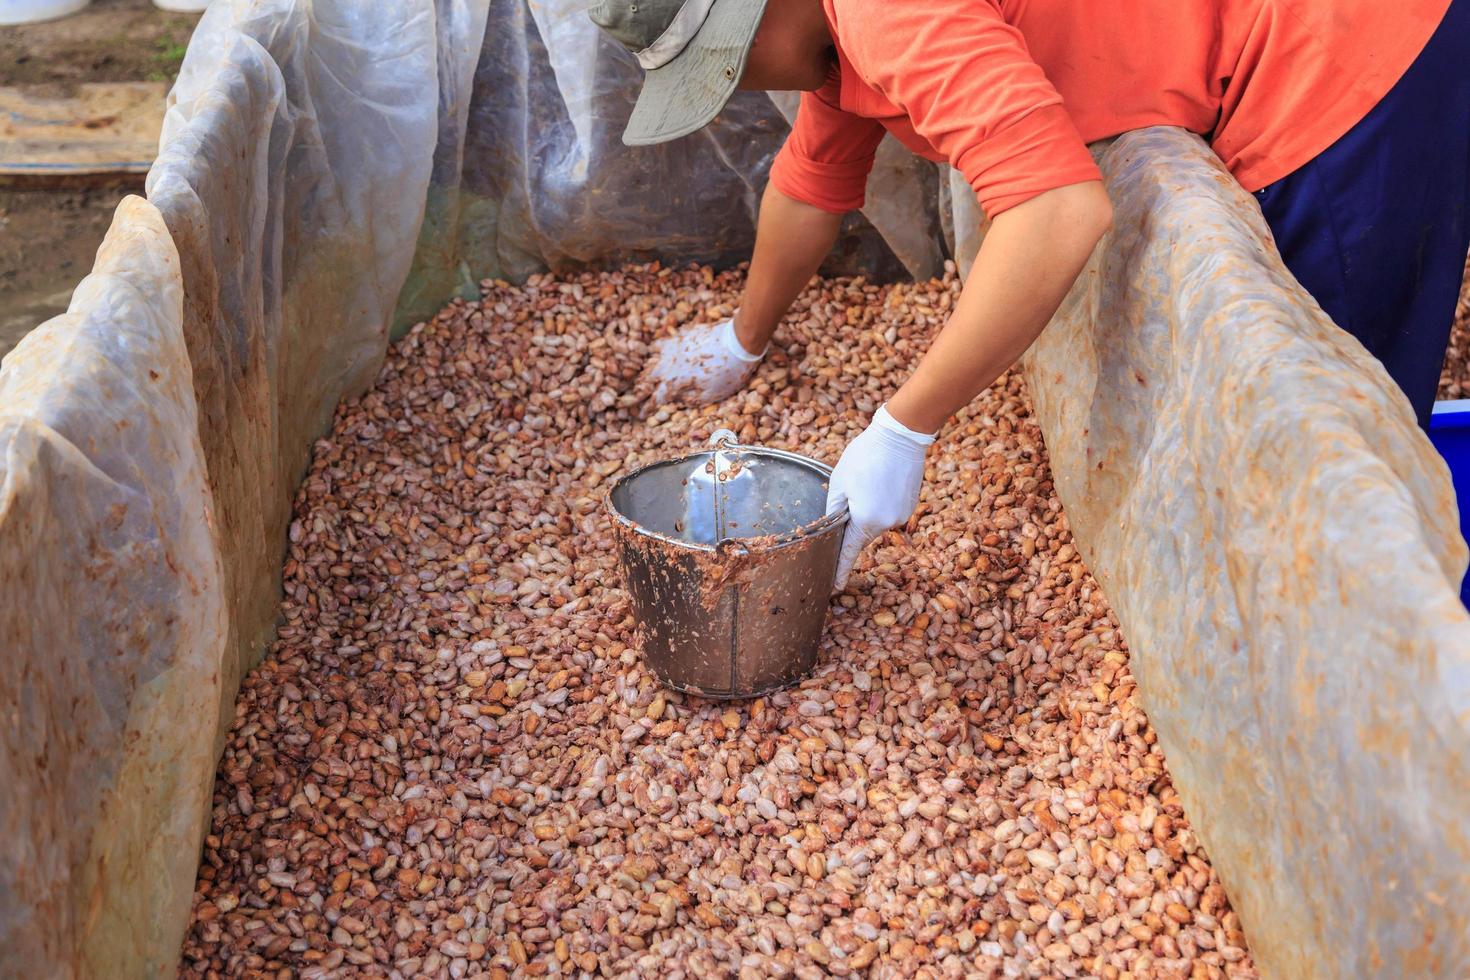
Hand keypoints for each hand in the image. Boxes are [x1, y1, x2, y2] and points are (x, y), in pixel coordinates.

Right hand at [641, 316, 764, 405]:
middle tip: (637, 394)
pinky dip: (658, 350)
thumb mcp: (711, 396)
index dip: (646, 407)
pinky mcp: (682, 336)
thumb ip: (690, 399)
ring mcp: (674, 349)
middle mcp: (669, 366)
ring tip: (646, 374)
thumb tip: (676, 399)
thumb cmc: (728, 374)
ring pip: (652, 358)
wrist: (737, 342)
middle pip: (647, 378)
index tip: (641, 413)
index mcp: (674, 383)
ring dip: (648, 368)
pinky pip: (664, 343)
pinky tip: (660, 352)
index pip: (654, 398)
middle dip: (641, 388)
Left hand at [825, 405, 935, 589]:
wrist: (900, 436)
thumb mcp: (839, 483)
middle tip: (852, 491)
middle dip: (853, 521)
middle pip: (862, 533)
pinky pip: (888, 512)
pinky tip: (880, 482)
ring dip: (867, 510)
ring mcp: (902, 516)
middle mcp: (887, 524)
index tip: (834, 588)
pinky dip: (881, 503)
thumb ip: (833, 512)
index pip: (848, 553)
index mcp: (865, 521)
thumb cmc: (865, 456)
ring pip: (875, 522)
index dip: (839, 570)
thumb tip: (832, 530)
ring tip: (868, 481)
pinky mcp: (910, 507)